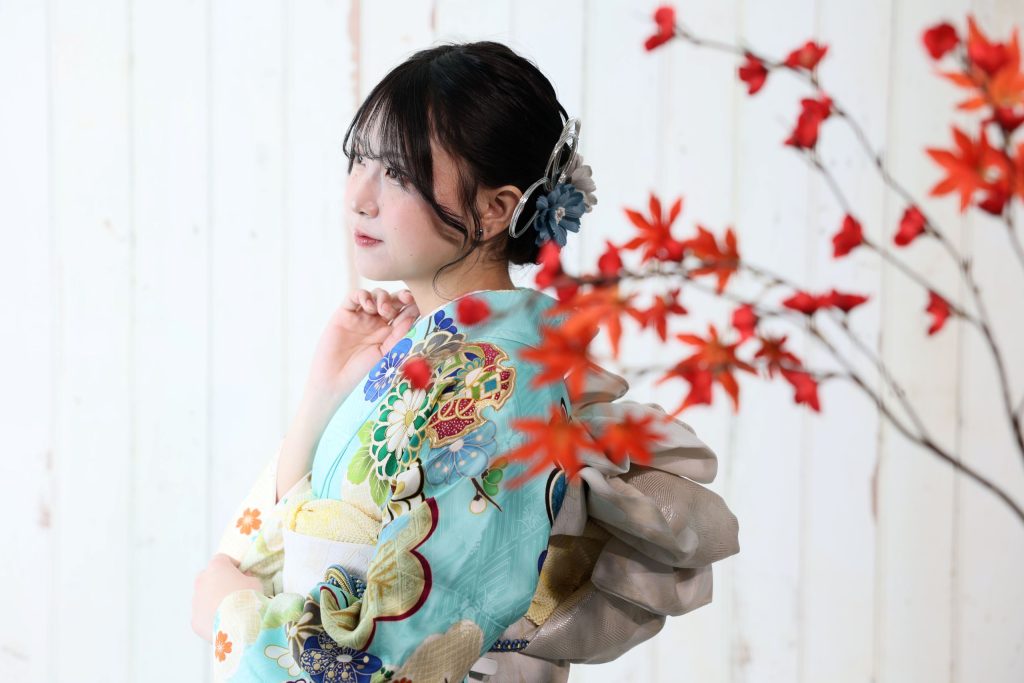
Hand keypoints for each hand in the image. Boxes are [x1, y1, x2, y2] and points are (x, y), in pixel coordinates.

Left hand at [191, 553, 262, 642]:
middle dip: (218, 581)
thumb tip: (243, 578)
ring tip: (229, 610)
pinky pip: (203, 615)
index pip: (222, 559)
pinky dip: (211, 617)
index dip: (233, 565)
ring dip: (213, 600)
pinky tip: (224, 623)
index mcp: (216, 567)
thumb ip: (247, 577)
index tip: (241, 573)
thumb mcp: (255, 582)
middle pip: (208, 577)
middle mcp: (201, 581)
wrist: (240, 624)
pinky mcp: (194, 619)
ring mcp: (196, 601)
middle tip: (232, 591)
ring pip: (203, 597)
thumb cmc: (249, 597)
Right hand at [302, 287, 419, 422]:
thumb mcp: (388, 354)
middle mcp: (377, 322)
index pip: (405, 312)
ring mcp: (361, 317)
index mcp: (391, 332)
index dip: (413, 305)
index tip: (420, 303)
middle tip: (406, 300)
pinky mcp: (344, 314)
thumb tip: (413, 315)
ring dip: (383, 297)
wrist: (337, 382)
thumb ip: (399, 336)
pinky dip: (363, 295)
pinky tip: (368, 305)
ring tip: (384, 311)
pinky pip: (354, 297)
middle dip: (400, 296)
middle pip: (392, 300)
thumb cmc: (364, 374)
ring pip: (375, 295)